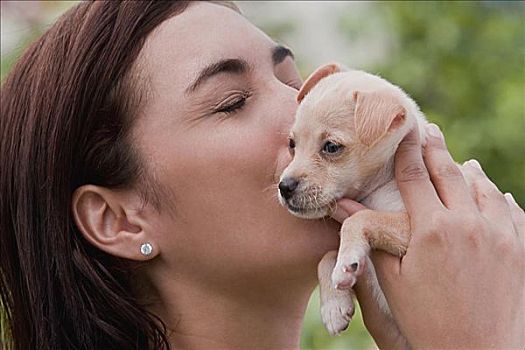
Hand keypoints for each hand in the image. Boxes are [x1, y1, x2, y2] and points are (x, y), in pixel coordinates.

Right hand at [332, 124, 524, 348]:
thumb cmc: (427, 321)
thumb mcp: (392, 279)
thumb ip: (369, 237)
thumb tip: (339, 206)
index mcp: (429, 229)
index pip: (415, 176)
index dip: (408, 150)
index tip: (406, 129)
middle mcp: (467, 224)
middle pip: (449, 173)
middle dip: (437, 148)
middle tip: (430, 130)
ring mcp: (499, 235)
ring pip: (484, 187)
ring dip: (469, 170)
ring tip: (460, 160)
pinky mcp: (520, 250)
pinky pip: (512, 210)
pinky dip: (499, 195)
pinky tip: (494, 191)